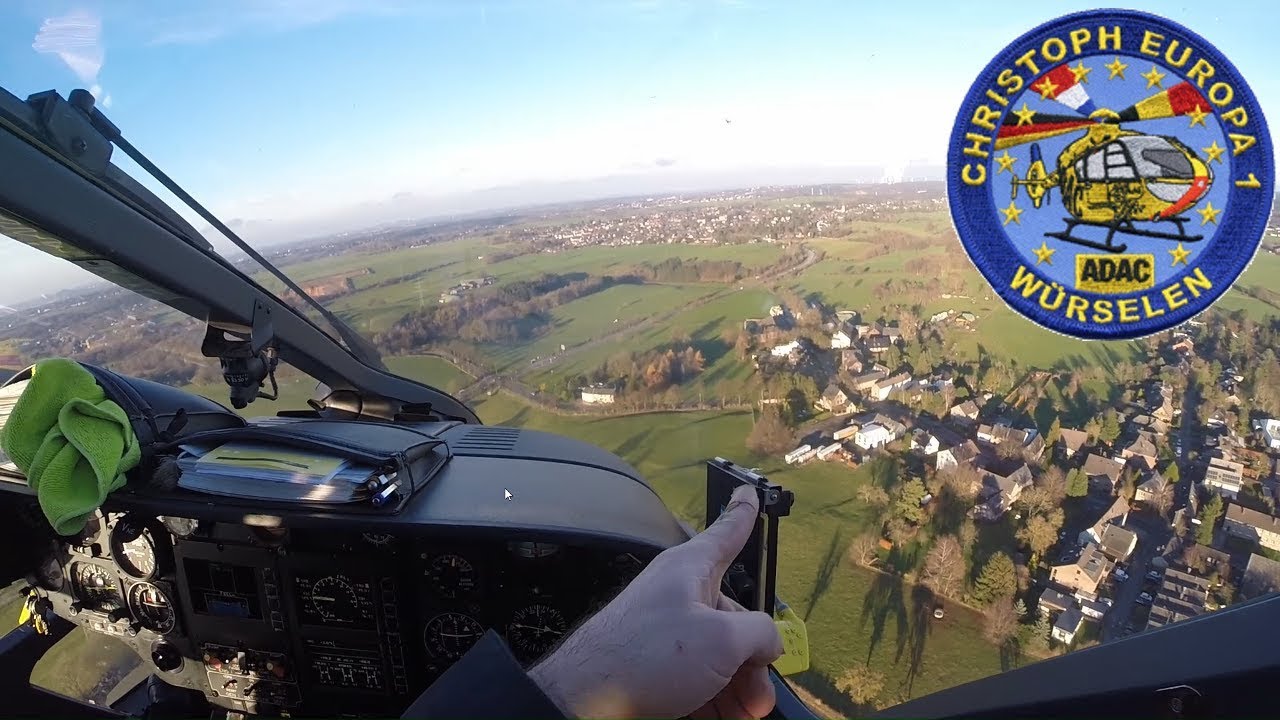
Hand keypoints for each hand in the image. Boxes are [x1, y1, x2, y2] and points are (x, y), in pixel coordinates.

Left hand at [529, 484, 782, 718]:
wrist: (586, 700)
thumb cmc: (648, 656)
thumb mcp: (722, 639)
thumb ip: (760, 633)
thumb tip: (769, 643)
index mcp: (692, 570)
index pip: (727, 532)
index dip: (744, 514)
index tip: (749, 493)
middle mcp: (678, 595)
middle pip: (732, 617)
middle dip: (754, 658)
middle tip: (759, 695)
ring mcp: (664, 633)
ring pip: (717, 655)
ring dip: (738, 686)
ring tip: (743, 714)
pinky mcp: (653, 667)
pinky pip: (695, 679)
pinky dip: (714, 699)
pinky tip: (721, 718)